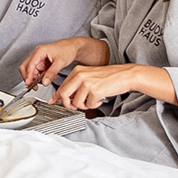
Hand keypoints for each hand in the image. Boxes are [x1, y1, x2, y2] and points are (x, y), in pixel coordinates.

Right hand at [20, 39, 83, 86]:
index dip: (28, 75)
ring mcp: (38, 59)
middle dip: (28, 78)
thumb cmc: (66, 50)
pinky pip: (36, 72)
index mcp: (40, 51)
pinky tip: (48, 77)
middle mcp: (36, 54)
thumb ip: (51, 73)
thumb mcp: (60, 62)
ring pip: (30, 71)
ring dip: (36, 78)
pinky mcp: (41, 63)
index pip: (30, 65)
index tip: (29, 84)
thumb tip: (44, 82)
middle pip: (25, 67)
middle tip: (34, 86)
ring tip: (47, 80)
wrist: (71, 47)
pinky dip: (40, 77)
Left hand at [51, 63, 177, 110]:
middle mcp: (80, 76)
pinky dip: (94, 105)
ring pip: (76, 102)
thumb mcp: (90, 77)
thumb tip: (67, 97)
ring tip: (93, 100)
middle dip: (68, 104)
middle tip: (76, 106)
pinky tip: (100, 99)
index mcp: (77, 71)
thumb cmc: (108, 77)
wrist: (125, 75)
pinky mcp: (95, 91)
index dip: (57, 96)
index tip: (53, 101)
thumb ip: (77, 85)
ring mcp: (87, 83)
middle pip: (64, 95)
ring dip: (85, 105)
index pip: (62, 86)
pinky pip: (89, 105)